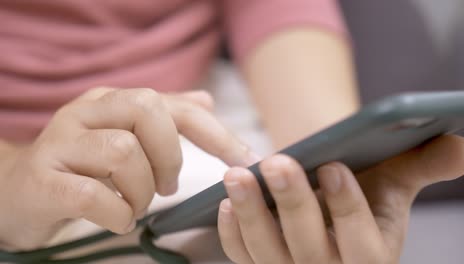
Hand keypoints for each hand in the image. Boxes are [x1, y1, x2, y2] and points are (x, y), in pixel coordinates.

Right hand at [0, 87, 256, 250]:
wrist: (19, 192)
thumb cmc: (82, 167)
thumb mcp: (123, 134)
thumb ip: (166, 117)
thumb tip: (206, 101)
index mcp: (111, 100)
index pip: (172, 106)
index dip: (214, 132)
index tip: (243, 158)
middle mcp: (86, 112)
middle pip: (147, 113)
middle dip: (170, 156)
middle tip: (166, 186)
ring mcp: (60, 143)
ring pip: (123, 153)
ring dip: (141, 190)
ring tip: (134, 204)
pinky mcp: (42, 179)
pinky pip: (93, 194)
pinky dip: (116, 212)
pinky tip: (117, 218)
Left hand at [218, 135, 463, 262]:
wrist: (330, 203)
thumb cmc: (364, 191)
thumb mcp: (394, 180)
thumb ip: (423, 166)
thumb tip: (461, 148)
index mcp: (372, 255)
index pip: (362, 241)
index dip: (348, 207)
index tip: (334, 167)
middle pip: (309, 248)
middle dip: (293, 203)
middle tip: (277, 162)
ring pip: (267, 253)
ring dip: (250, 214)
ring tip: (237, 176)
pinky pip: (242, 257)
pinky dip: (232, 233)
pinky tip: (223, 203)